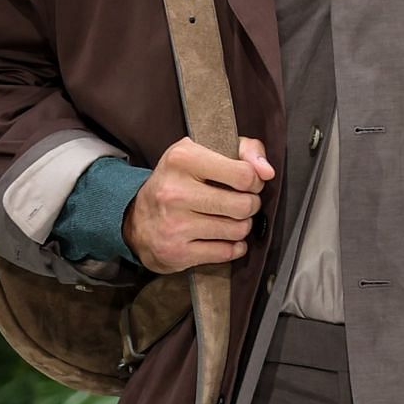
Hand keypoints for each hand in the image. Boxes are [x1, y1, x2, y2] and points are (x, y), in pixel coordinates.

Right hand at [123, 136, 272, 274]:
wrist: (136, 220)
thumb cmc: (177, 183)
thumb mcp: (201, 153)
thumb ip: (243, 150)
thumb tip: (267, 171)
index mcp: (182, 159)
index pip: (243, 174)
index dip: (254, 181)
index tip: (247, 183)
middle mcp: (175, 191)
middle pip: (243, 205)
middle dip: (249, 205)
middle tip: (240, 203)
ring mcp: (175, 224)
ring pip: (237, 230)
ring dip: (241, 227)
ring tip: (230, 220)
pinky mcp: (177, 252)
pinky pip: (226, 252)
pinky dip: (233, 247)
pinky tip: (223, 239)